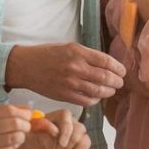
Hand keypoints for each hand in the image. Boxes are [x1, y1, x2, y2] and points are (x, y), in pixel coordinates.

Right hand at [0, 104, 31, 148]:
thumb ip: (6, 111)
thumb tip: (29, 109)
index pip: (10, 110)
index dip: (23, 112)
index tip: (29, 115)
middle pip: (15, 123)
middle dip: (26, 125)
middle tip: (27, 126)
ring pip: (15, 137)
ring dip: (22, 136)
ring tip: (21, 135)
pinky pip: (10, 148)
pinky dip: (16, 145)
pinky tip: (13, 143)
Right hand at [6, 42, 125, 105]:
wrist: (25, 65)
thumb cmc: (48, 54)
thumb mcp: (69, 47)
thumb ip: (87, 55)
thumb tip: (108, 64)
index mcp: (78, 52)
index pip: (107, 61)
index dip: (119, 68)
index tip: (123, 71)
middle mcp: (75, 67)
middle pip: (106, 77)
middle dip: (117, 81)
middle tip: (120, 82)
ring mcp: (70, 83)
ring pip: (98, 91)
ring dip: (109, 92)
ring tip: (112, 90)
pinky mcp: (64, 95)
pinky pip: (86, 101)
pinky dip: (95, 100)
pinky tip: (97, 97)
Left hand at [18, 110, 90, 148]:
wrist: (36, 148)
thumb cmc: (34, 137)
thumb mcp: (32, 132)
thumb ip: (41, 127)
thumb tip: (55, 129)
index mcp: (57, 114)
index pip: (67, 116)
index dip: (66, 130)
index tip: (61, 144)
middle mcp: (70, 120)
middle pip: (79, 128)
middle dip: (68, 146)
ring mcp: (77, 129)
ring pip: (84, 139)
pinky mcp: (81, 139)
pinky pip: (85, 145)